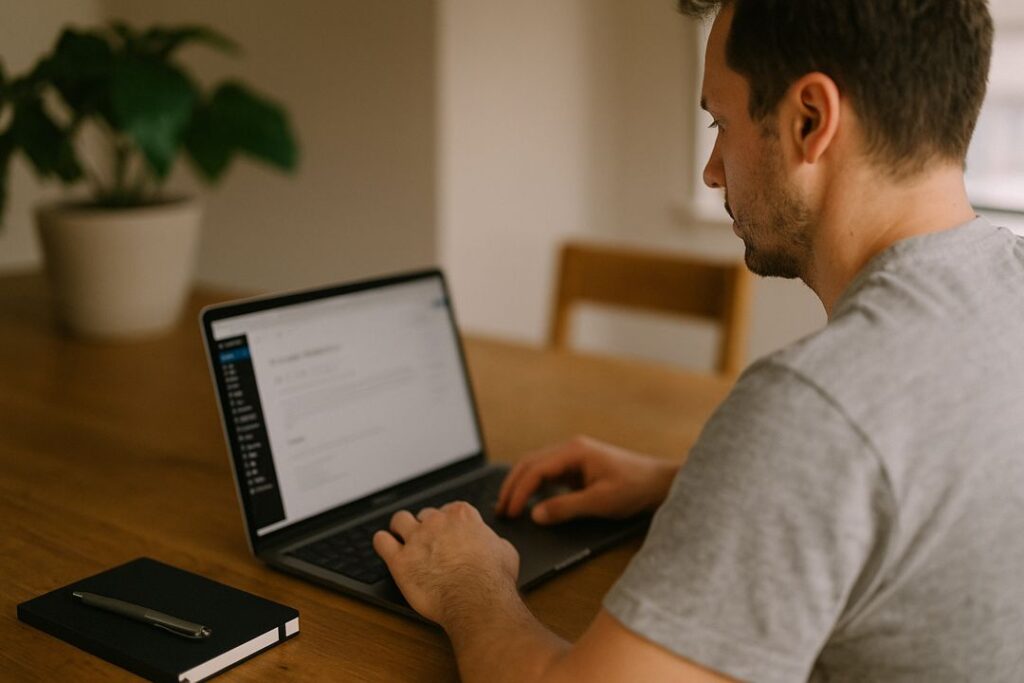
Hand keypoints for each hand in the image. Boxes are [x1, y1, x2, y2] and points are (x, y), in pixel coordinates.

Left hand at [373, 501, 519, 625]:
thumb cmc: (493, 578)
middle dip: (427, 527)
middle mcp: (437, 522)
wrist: (476, 599)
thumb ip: (493, 541)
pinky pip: (381, 541)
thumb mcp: (506, 551)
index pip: (450, 509)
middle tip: (430, 542)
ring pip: (400, 520)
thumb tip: (492, 543)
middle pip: (425, 515)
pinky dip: (382, 542)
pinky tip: (386, 546)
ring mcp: (416, 539)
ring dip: (401, 527)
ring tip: (401, 536)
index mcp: (462, 516)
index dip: (449, 523)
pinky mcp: (399, 560)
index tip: (449, 533)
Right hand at [495, 435, 677, 524]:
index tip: (509, 511)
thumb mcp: (600, 502)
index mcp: (574, 451)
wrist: (660, 483)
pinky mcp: (578, 468)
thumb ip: (566, 508)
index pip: (535, 468)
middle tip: (500, 510)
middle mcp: (571, 449)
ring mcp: (574, 457)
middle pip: (530, 464)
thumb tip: (535, 515)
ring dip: (521, 485)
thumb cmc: (635, 488)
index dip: (519, 491)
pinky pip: (549, 474)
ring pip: (537, 467)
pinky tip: (529, 502)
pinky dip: (534, 487)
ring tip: (508, 507)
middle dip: (513, 486)